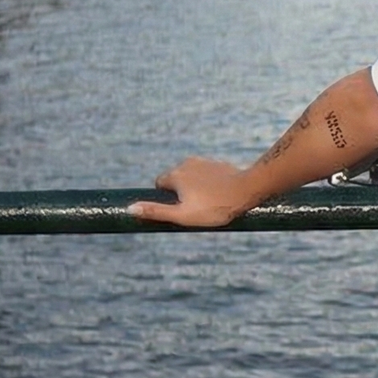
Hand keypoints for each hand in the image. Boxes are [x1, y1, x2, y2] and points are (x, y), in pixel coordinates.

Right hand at [127, 156, 252, 227]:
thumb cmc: (215, 206)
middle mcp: (186, 163)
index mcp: (175, 174)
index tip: (180, 208)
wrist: (248, 190)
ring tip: (211, 202)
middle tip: (198, 208)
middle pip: (176, 179)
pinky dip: (210, 183)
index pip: (160, 184)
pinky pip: (208, 174)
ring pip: (193, 176)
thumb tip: (130, 209)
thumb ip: (156, 212)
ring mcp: (204, 162)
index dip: (167, 198)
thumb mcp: (183, 215)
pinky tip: (221, 194)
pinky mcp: (219, 164)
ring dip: (196, 187)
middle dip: (182, 193)